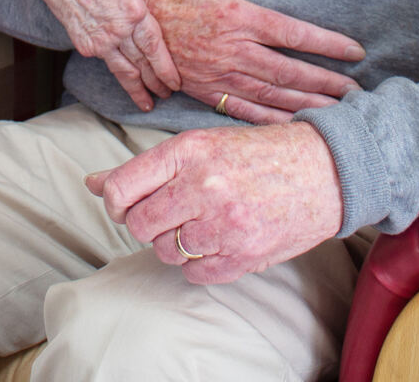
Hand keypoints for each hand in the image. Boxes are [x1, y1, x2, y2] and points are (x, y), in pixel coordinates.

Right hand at [24, 0, 193, 109]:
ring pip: (122, 71)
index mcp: (133, 11)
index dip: (167, 68)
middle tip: (168, 95)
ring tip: (148, 103)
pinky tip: (125, 80)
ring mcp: (98, 40)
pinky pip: (105, 62)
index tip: (177, 83)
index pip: (155, 48)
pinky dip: (117, 73)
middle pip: (142, 65)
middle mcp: (117, 30)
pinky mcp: (84, 44)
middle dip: (156, 83)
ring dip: (136, 89)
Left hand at [85, 124, 342, 284]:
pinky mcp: (244, 254)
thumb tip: (94, 184)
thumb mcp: (201, 144)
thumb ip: (146, 168)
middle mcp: (203, 186)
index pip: (120, 190)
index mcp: (188, 150)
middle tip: (174, 213)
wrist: (325, 170)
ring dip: (176, 243)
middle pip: (138, 225)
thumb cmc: (258, 154)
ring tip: (203, 223)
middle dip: (149, 223)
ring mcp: (224, 223)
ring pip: (165, 252)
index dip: (115, 202)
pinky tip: (219, 240)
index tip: (127, 204)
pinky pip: (195, 274)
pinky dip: (200, 263)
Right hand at [140, 0, 364, 122]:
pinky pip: (243, 111)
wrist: (133, 16)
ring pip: (271, 95)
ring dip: (306, 104)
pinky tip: (294, 125)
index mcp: (239, 16)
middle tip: (357, 91)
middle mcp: (232, 49)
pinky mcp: (205, 90)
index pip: (294, 33)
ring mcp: (218, 74)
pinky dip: (271, 120)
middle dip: (326, 83)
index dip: (328, 44)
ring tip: (337, 111)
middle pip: (289, 71)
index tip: (356, 51)